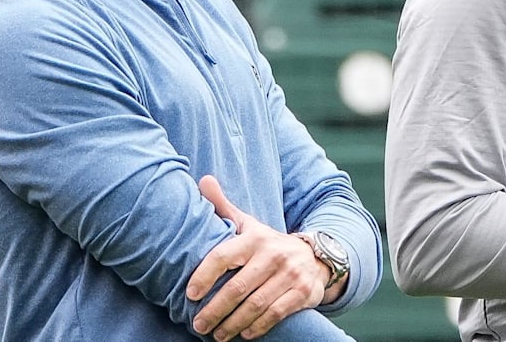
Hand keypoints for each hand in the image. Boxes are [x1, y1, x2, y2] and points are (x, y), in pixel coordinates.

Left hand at [187, 175, 328, 340]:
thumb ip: (223, 207)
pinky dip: (257, 328)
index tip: (190, 294)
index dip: (204, 275)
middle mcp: (273, 255)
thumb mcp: (249, 224)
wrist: (315, 256)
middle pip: (237, 287)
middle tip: (198, 324)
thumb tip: (203, 180)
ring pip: (255, 305)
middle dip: (215, 309)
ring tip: (216, 334)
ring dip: (233, 324)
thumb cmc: (269, 245)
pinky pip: (275, 315)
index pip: (224, 256)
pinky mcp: (301, 293)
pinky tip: (243, 334)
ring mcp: (289, 275)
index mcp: (255, 238)